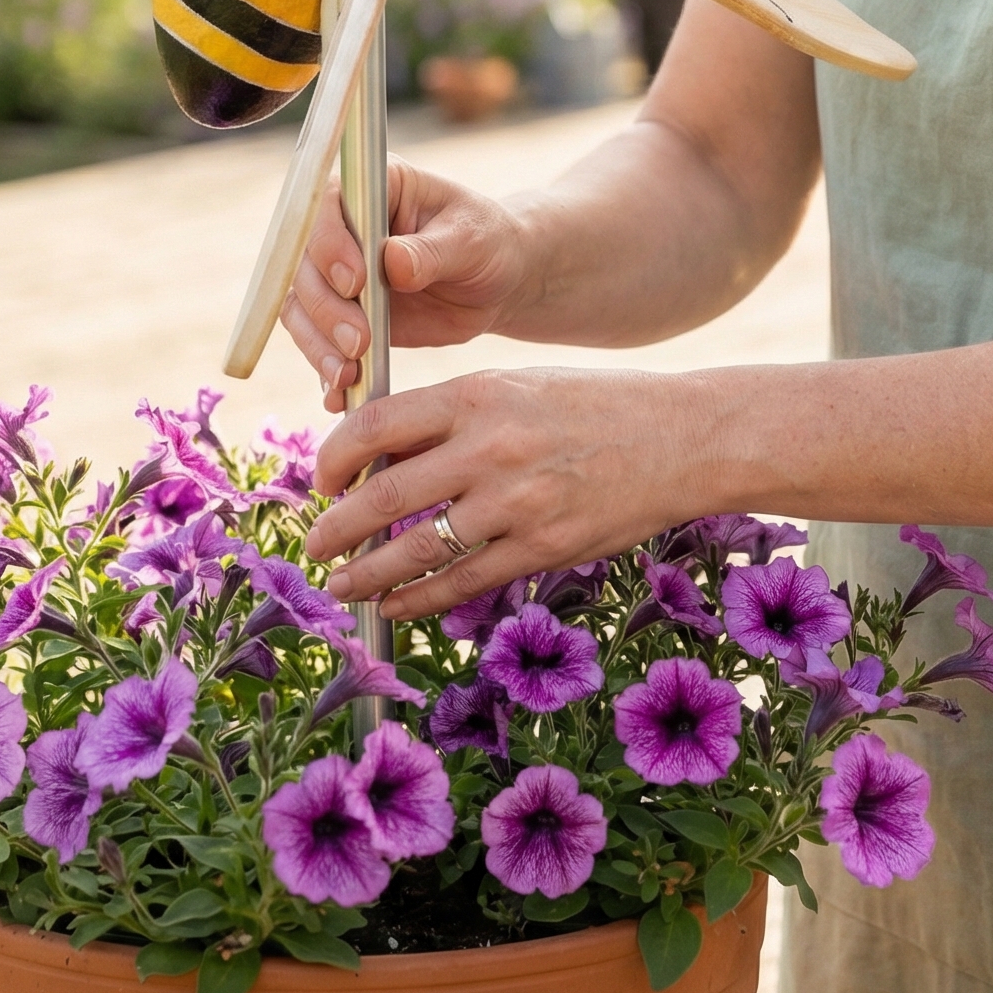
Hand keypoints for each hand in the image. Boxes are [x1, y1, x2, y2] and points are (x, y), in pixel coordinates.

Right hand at [280, 159, 533, 411]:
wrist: (496, 281)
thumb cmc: (488, 243)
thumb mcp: (472, 240)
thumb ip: (431, 251)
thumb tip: (393, 263)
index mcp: (373, 186)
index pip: (327, 205)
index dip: (331, 244)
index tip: (356, 282)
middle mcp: (342, 226)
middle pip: (304, 263)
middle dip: (326, 308)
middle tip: (359, 343)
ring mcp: (335, 272)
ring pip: (301, 307)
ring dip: (317, 344)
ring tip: (348, 375)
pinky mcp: (340, 314)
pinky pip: (318, 342)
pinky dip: (324, 370)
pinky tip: (340, 394)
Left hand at [300, 366, 718, 617]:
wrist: (681, 437)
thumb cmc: (593, 406)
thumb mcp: (516, 386)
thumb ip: (451, 418)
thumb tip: (377, 456)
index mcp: (476, 393)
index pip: (375, 425)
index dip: (334, 458)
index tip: (322, 480)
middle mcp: (490, 446)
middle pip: (384, 495)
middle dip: (335, 528)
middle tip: (312, 546)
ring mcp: (517, 501)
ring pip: (416, 549)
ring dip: (366, 574)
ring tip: (341, 586)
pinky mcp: (543, 547)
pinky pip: (464, 581)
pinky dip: (419, 599)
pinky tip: (395, 605)